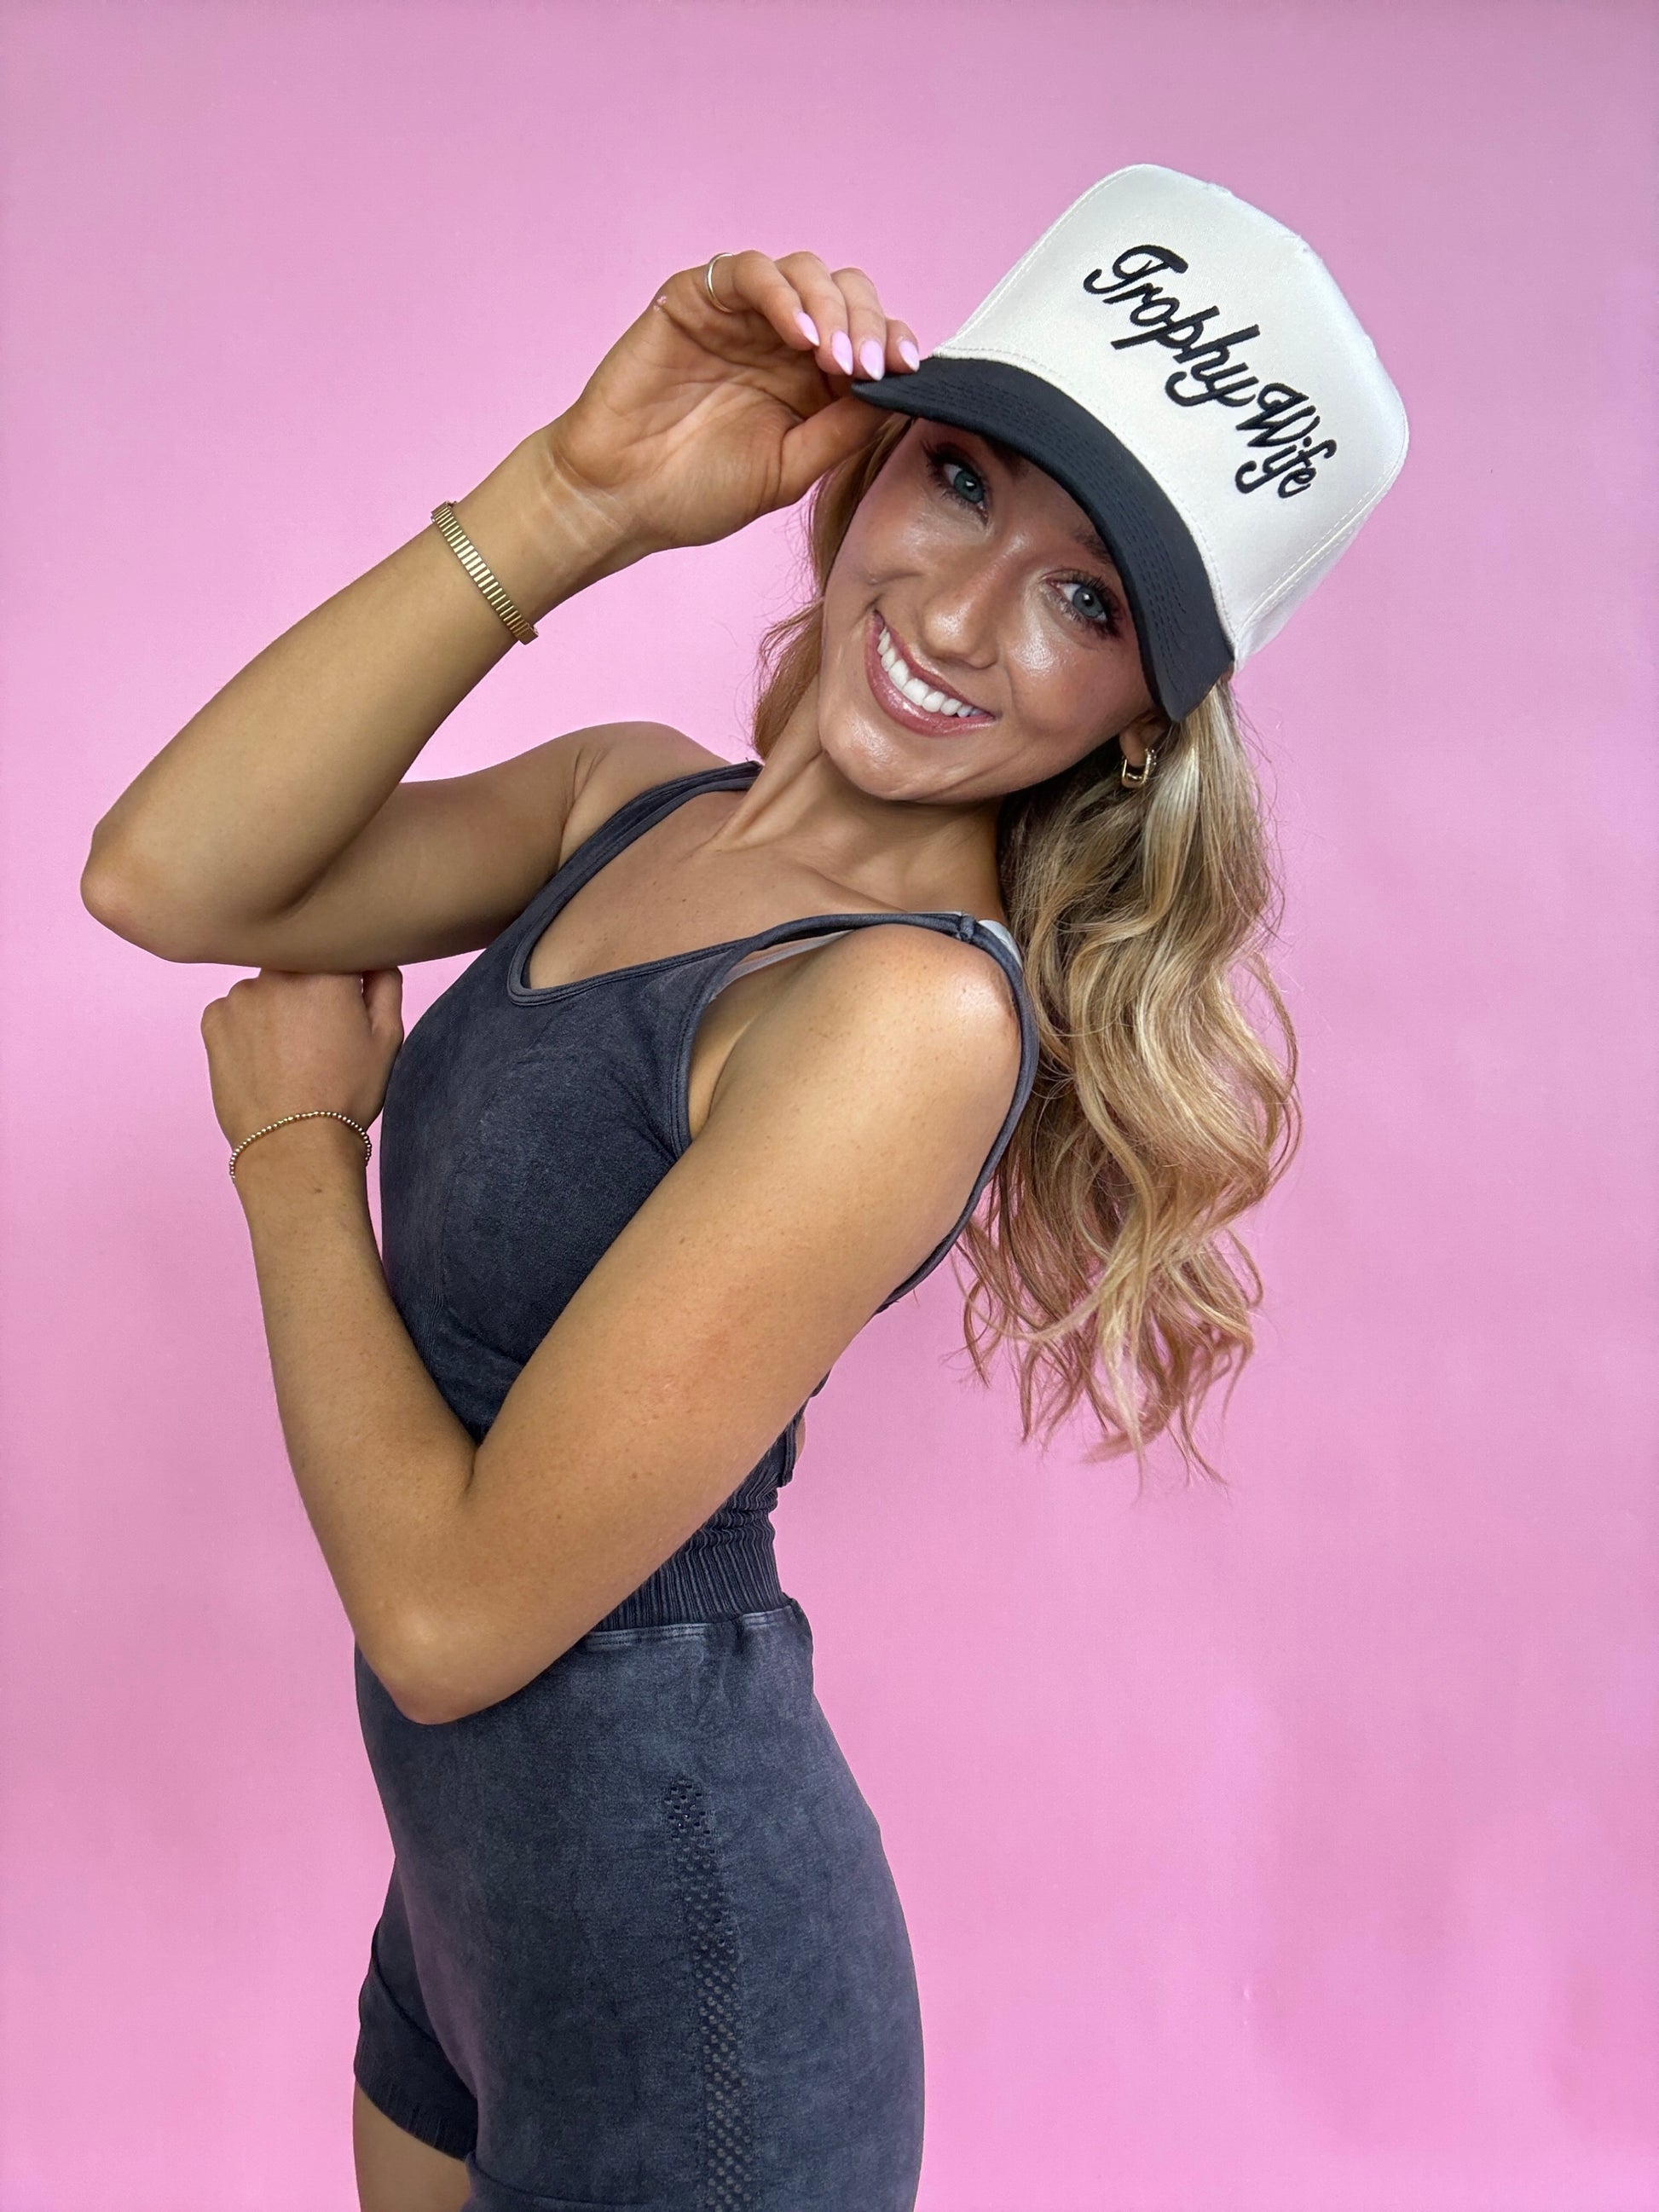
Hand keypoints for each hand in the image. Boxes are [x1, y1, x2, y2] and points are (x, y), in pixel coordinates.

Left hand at [202, 968, 403, 1169]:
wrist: (294, 1145)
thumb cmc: (347, 1094)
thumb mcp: (387, 1039)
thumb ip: (386, 985)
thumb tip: (374, 958)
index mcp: (325, 971)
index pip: (338, 950)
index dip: (347, 978)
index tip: (349, 1004)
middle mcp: (278, 973)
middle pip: (298, 967)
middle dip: (310, 992)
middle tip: (321, 1037)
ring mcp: (240, 995)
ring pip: (266, 989)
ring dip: (276, 1008)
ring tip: (290, 1054)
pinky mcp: (213, 1019)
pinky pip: (235, 1010)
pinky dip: (248, 1027)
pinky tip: (264, 1060)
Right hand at [542, 250, 921, 561]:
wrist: (619, 499)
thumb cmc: (696, 493)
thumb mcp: (790, 469)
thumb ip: (842, 430)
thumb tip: (900, 392)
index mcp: (810, 379)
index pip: (869, 337)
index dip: (894, 344)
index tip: (908, 372)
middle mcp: (780, 338)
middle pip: (847, 295)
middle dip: (868, 324)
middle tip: (870, 366)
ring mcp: (740, 314)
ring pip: (807, 273)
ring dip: (832, 307)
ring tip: (837, 357)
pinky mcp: (697, 297)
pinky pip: (750, 271)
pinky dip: (783, 294)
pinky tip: (800, 336)